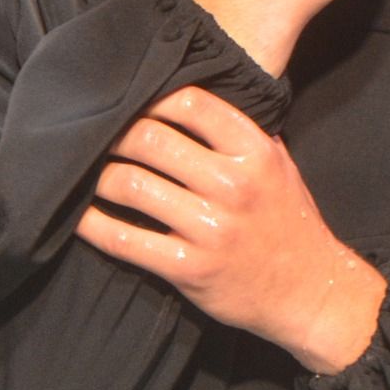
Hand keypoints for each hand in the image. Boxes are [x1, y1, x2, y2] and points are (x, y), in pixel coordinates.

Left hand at [75, 86, 384, 373]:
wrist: (310, 292)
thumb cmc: (289, 225)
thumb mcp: (280, 167)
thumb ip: (241, 135)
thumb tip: (188, 103)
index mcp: (255, 152)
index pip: (190, 103)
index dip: (150, 97)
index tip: (130, 102)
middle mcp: (233, 185)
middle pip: (151, 139)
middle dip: (114, 134)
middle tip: (94, 137)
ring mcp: (211, 228)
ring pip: (131, 184)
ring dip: (97, 176)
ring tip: (83, 172)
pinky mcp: (190, 268)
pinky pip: (125, 239)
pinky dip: (93, 225)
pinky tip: (79, 216)